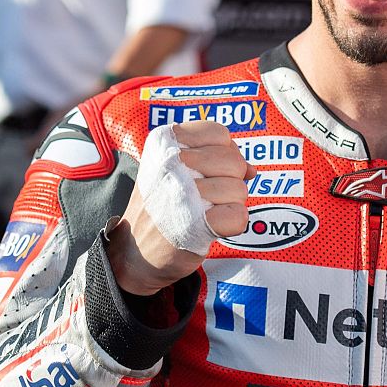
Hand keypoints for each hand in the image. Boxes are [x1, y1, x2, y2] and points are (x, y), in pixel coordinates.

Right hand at [109, 120, 253, 296]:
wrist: (135, 253)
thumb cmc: (158, 207)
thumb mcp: (170, 168)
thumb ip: (211, 158)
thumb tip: (252, 169)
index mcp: (164, 143)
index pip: (218, 134)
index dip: (223, 152)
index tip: (209, 170)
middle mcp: (171, 163)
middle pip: (233, 161)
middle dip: (230, 180)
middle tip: (207, 195)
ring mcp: (182, 193)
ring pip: (239, 189)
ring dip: (229, 204)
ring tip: (205, 211)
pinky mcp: (195, 224)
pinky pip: (238, 215)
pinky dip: (231, 224)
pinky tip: (211, 226)